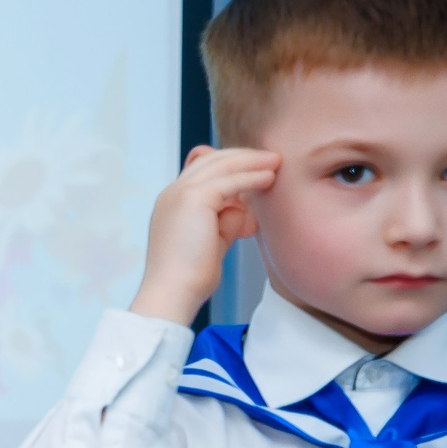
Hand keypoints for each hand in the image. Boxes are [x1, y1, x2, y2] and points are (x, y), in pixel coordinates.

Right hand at [128, 143, 279, 323]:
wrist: (173, 291)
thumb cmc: (190, 276)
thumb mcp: (210, 241)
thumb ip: (224, 221)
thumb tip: (242, 208)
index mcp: (170, 202)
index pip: (201, 170)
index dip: (230, 165)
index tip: (255, 168)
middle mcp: (172, 193)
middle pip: (210, 159)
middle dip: (243, 156)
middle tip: (270, 158)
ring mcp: (180, 193)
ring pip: (221, 164)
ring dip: (251, 161)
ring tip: (276, 161)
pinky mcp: (193, 199)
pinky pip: (230, 180)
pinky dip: (251, 176)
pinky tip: (269, 178)